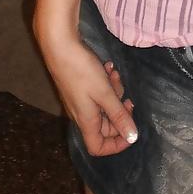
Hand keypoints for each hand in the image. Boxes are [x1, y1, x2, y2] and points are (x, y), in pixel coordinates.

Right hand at [38, 34, 137, 156]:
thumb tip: (133, 138)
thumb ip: (119, 115)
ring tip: (114, 74)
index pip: (98, 147)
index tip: (131, 130)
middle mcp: (81, 114)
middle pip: (106, 125)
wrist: (60, 46)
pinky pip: (98, 91)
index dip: (116, 145)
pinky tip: (107, 67)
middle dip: (120, 111)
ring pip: (104, 104)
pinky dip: (106, 82)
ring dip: (114, 91)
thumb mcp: (105, 94)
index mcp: (86, 121)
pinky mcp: (80, 87)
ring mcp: (79, 100)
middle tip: (128, 97)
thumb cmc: (82, 71)